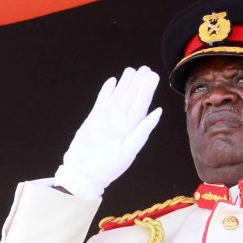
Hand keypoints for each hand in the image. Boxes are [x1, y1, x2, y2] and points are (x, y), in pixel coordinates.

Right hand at [54, 66, 161, 198]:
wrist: (85, 173)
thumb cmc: (108, 166)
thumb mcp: (129, 150)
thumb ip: (143, 130)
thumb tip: (158, 111)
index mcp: (131, 128)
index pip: (141, 104)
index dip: (147, 90)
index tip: (153, 76)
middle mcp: (120, 122)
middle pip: (131, 98)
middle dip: (138, 83)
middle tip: (144, 69)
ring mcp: (107, 120)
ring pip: (118, 97)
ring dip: (124, 84)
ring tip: (130, 71)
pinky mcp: (93, 120)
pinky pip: (101, 101)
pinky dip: (106, 92)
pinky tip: (112, 82)